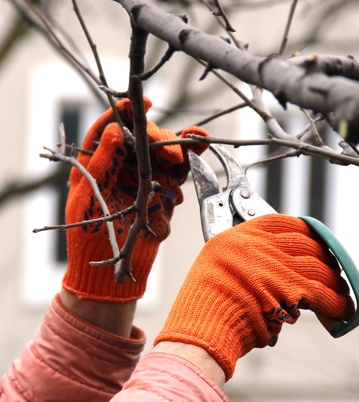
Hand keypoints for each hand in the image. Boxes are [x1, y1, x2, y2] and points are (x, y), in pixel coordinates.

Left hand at [62, 97, 208, 301]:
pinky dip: (192, 158)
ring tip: (194, 142)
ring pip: (166, 150)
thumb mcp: (87, 198)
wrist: (113, 271)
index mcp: (98, 163)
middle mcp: (124, 165)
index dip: (125, 111)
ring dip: (180, 144)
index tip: (141, 101)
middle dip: (158, 138)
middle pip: (143, 137)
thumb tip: (117, 130)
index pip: (111, 128)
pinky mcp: (165, 190)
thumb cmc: (89, 236)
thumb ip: (102, 165)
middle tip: (168, 152)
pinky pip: (181, 170)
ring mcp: (147, 177)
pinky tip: (198, 149)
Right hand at [154, 214, 354, 379]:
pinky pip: (322, 292)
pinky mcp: (289, 290)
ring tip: (340, 291)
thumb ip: (247, 260)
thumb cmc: (204, 308)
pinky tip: (343, 308)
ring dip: (333, 281)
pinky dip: (336, 302)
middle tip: (332, 268)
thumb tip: (281, 268)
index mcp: (238, 236)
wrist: (201, 332)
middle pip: (305, 243)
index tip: (315, 238)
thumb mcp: (218, 268)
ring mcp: (274, 265)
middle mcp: (258, 246)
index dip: (305, 230)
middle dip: (324, 257)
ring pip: (317, 267)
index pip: (283, 222)